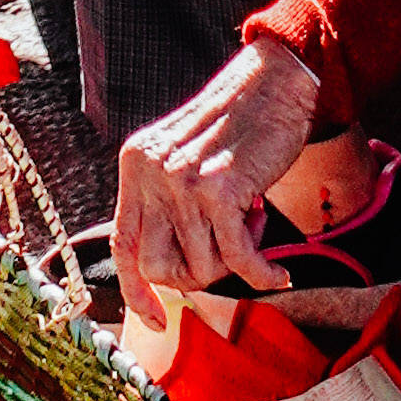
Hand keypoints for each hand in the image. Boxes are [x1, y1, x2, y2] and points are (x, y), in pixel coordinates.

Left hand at [112, 38, 326, 324]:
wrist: (275, 83)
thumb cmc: (238, 128)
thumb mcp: (183, 159)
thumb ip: (168, 205)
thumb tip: (167, 275)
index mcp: (136, 163)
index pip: (122, 244)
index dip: (134, 290)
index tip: (154, 318)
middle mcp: (151, 171)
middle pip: (159, 267)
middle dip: (196, 276)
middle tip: (228, 253)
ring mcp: (184, 180)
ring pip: (202, 266)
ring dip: (236, 261)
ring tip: (253, 223)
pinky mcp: (221, 189)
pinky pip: (239, 261)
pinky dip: (261, 274)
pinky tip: (278, 272)